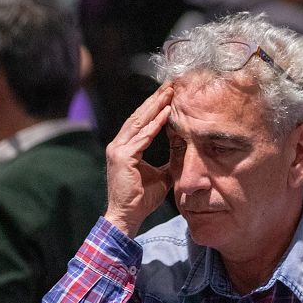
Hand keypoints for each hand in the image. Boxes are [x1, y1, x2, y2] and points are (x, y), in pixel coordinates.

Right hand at [104, 84, 173, 236]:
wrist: (126, 216)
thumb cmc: (140, 199)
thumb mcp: (159, 176)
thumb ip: (168, 161)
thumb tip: (183, 152)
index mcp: (125, 148)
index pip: (140, 122)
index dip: (154, 107)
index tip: (168, 95)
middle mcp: (118, 145)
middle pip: (138, 117)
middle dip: (155, 100)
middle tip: (170, 85)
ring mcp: (118, 150)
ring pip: (139, 122)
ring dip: (155, 106)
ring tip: (169, 93)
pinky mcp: (122, 157)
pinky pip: (142, 137)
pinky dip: (154, 124)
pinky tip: (166, 113)